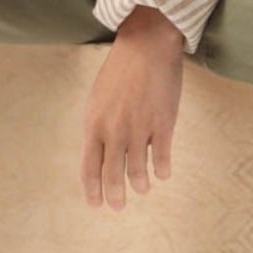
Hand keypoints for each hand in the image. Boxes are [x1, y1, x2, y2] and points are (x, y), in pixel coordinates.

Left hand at [80, 14, 182, 208]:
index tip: (95, 204)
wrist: (146, 45)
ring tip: (143, 189)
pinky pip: (161, 157)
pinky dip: (162, 169)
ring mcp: (139, 128)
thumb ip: (98, 126)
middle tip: (117, 206)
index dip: (92, 189)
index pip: (89, 167)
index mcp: (94, 124)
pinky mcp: (163, 123)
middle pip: (112, 174)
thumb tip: (102, 153)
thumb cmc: (120, 70)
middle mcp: (114, 131)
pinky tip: (163, 174)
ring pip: (138, 170)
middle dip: (115, 195)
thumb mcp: (98, 98)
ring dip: (140, 184)